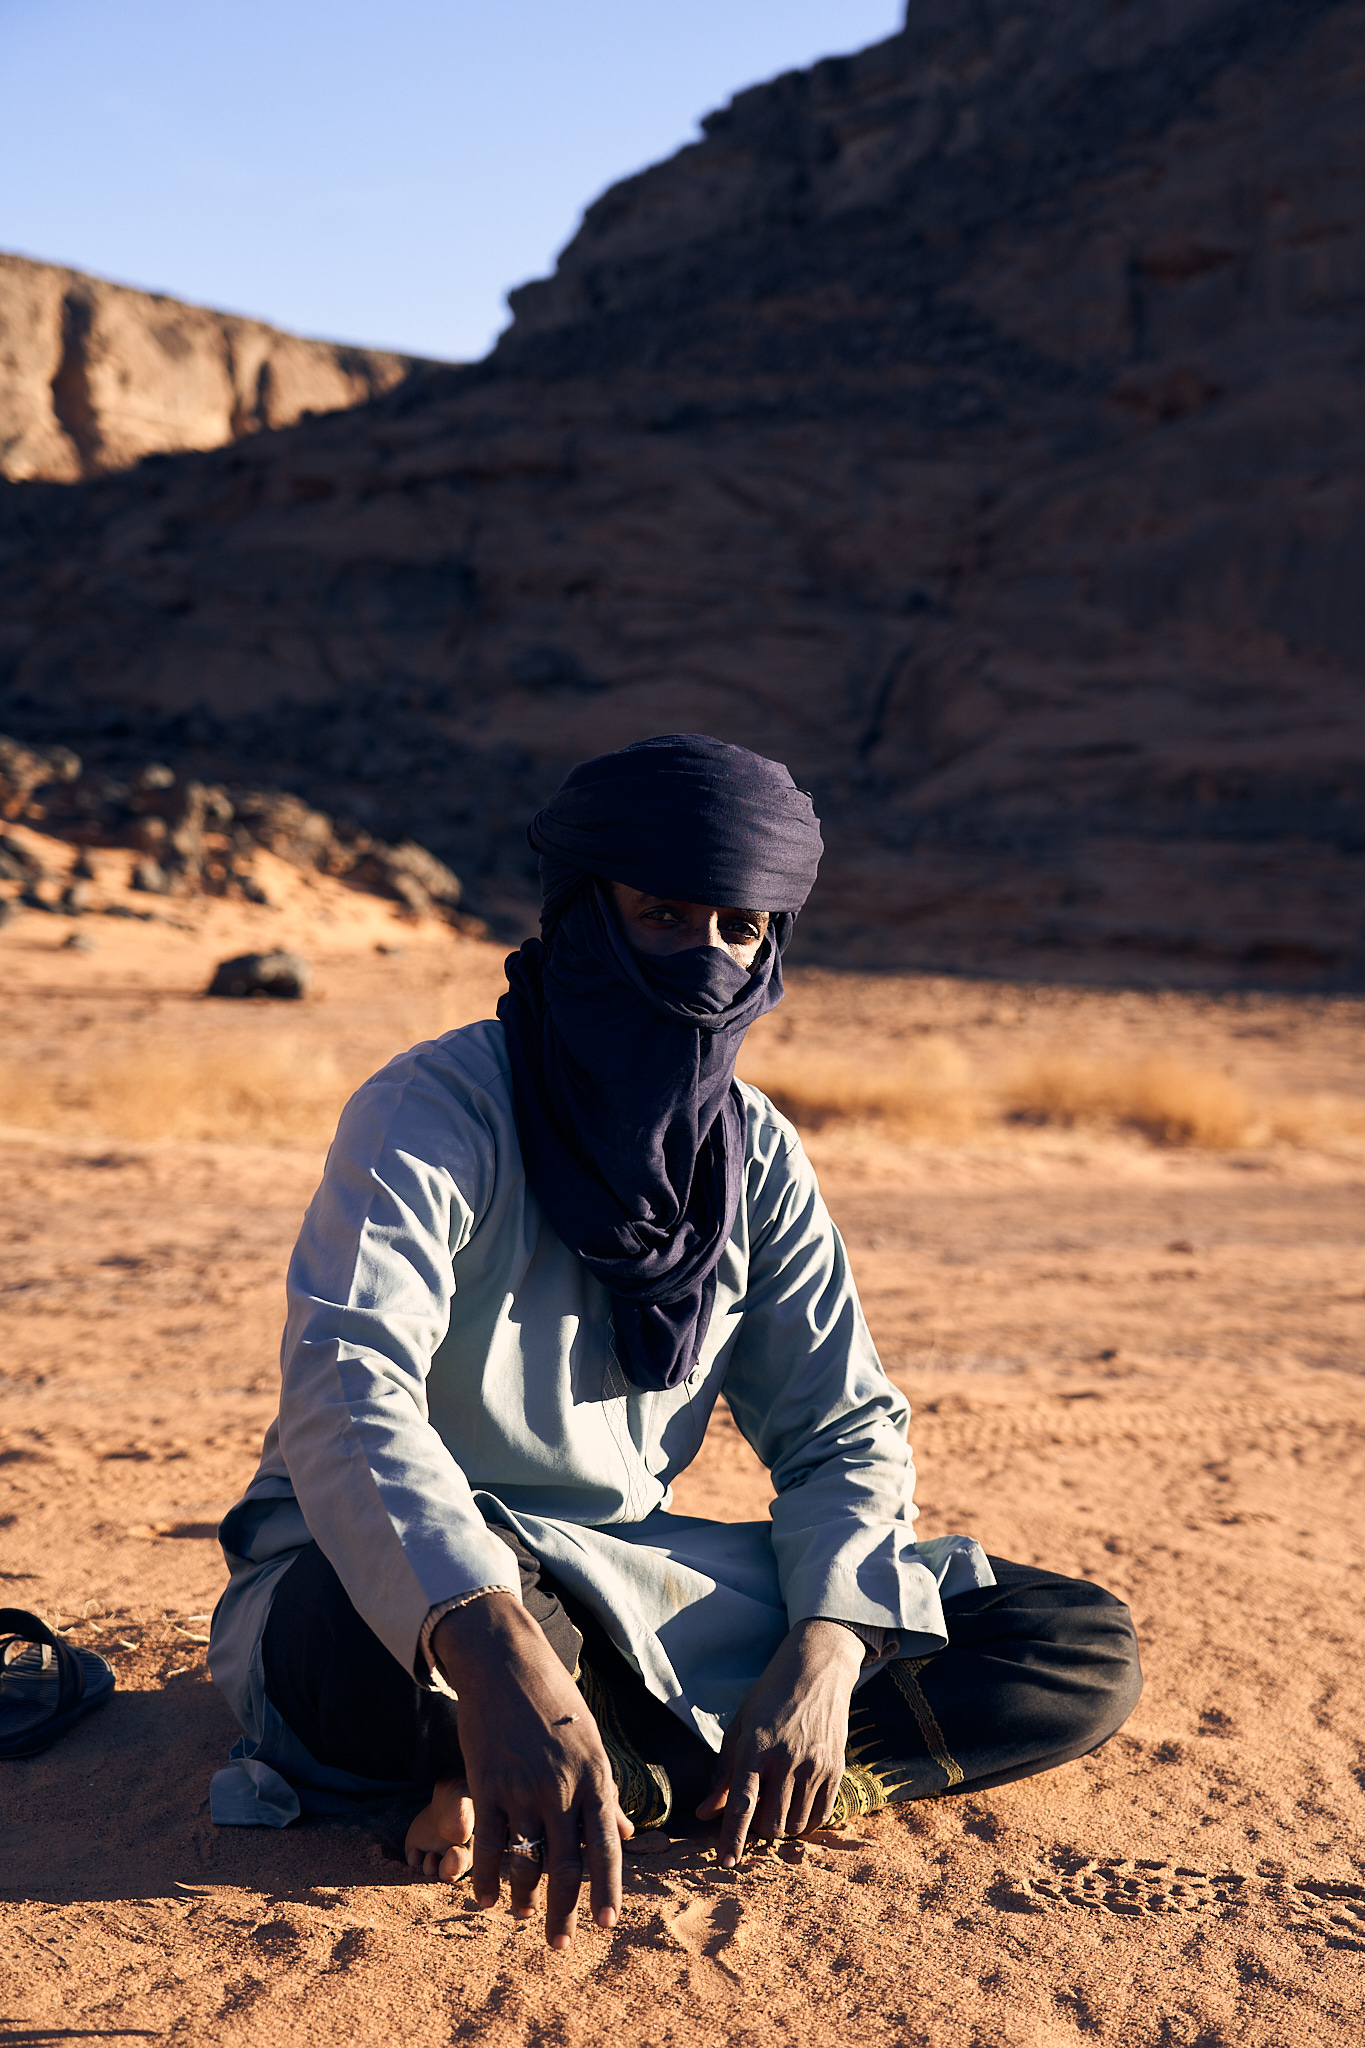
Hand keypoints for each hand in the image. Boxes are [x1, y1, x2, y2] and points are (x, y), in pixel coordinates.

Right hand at [431, 1593, 631, 1948]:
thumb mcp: (592, 1743)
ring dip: (524, 1898)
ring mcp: (523, 1788)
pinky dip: (487, 1878)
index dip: (607, 1890)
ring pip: (526, 1861)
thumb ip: (606, 1793)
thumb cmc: (556, 1703)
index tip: (607, 1925)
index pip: (606, 1848)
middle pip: (566, 1866)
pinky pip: (489, 1844)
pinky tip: (487, 1899)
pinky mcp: (488, 1784)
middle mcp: (562, 1789)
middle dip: (564, 1911)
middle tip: (561, 1943)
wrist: (507, 1664)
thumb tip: (626, 1834)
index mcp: (595, 1777)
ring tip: (522, 1915)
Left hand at [696, 1618, 861, 1866]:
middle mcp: (787, 1758)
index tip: (725, 1865)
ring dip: (782, 1826)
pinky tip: (798, 1803)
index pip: (742, 1802)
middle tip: (756, 1808)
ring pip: (796, 1825)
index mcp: (756, 1746)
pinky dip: (806, 1821)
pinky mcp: (835, 1769)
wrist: (816, 1671)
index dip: (733, 1837)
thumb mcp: (739, 1727)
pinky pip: (821, 1816)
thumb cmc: (769, 1697)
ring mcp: (815, 1765)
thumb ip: (722, 1774)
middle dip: (758, 1828)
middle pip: (771, 1823)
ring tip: (777, 1801)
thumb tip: (704, 1813)